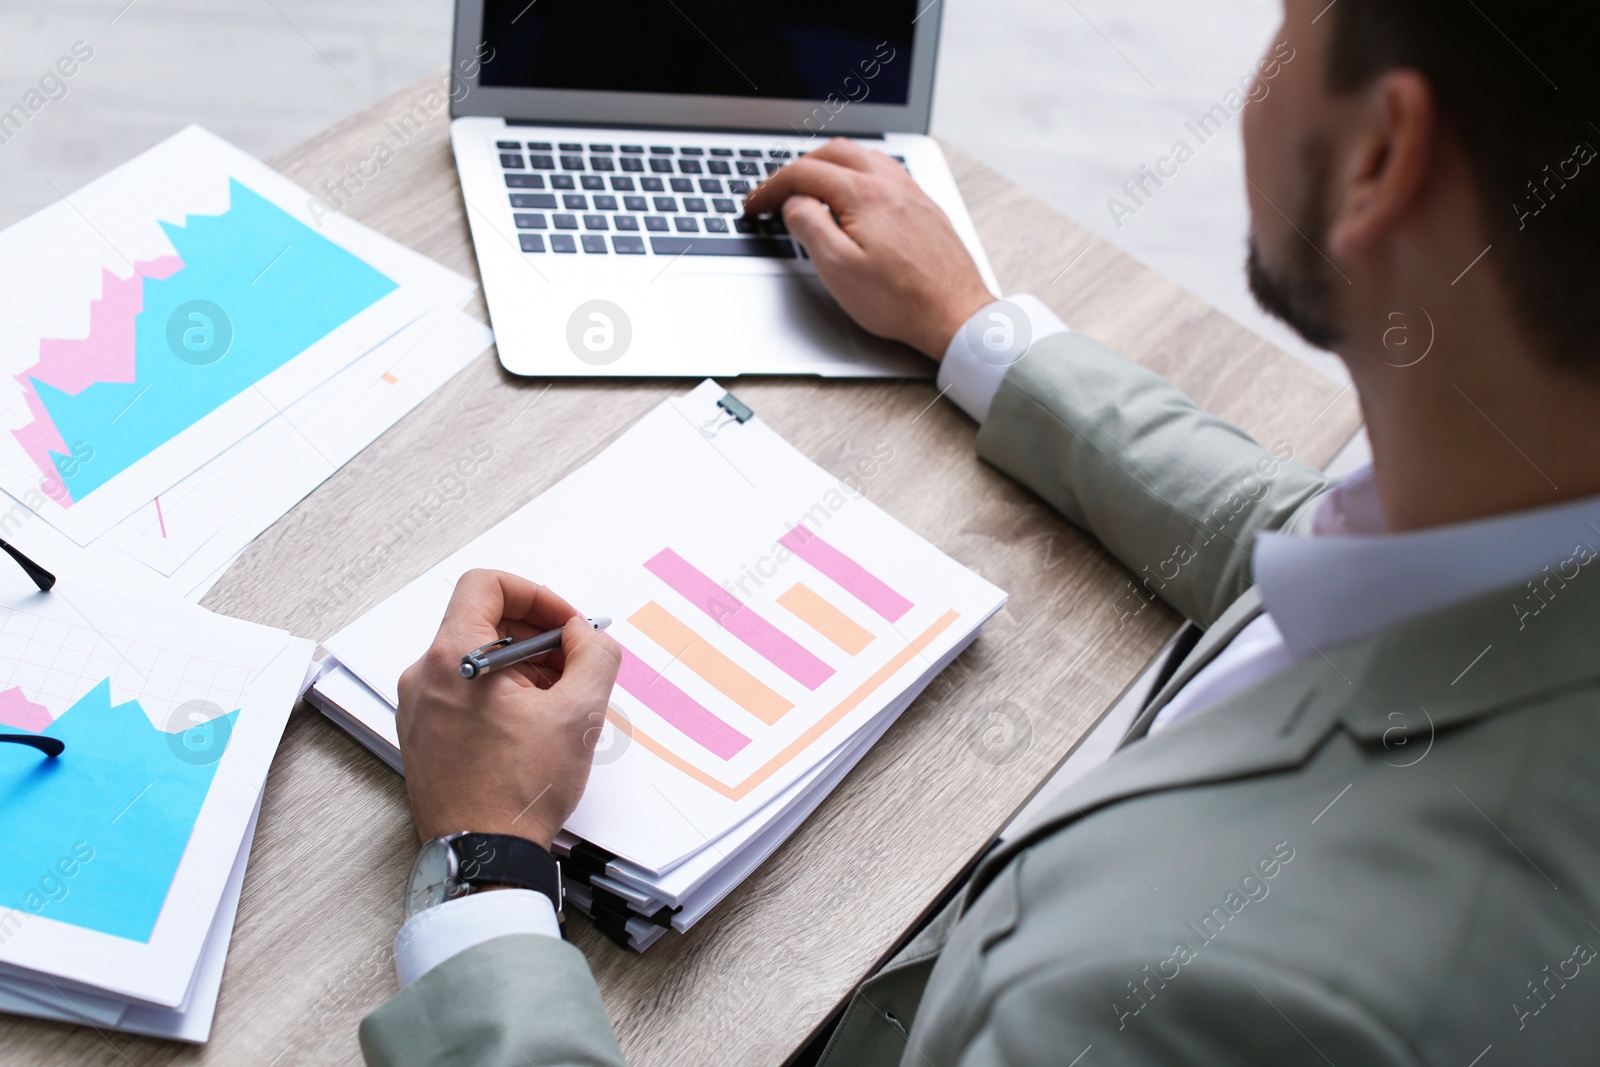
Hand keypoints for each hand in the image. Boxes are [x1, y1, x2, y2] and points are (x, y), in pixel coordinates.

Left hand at [396, 569, 621, 849]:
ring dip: (522, 668)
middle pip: (482, 621)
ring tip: (557, 704)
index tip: (565, 624)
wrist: (484, 856)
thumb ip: (593, 654)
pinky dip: (500, 695)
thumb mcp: (579, 712)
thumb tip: (585, 634)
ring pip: (475, 659)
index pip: (486, 585)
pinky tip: (532, 728)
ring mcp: (419, 709)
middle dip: (536, 635)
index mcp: (454, 659)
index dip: (535, 594)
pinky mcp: (423, 737)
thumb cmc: (521, 791)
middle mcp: (425, 677)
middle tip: (573, 664)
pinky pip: (463, 693)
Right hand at [743, 138, 993, 359]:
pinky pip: (885, 171)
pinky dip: (858, 173)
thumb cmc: (900, 300)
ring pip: (862, 156)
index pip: (804, 173)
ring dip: (829, 164)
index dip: (770, 188)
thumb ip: (808, 225)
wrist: (955, 315)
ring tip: (811, 187)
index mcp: (863, 193)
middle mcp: (890, 183)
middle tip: (777, 192)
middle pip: (833, 152)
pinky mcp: (925, 206)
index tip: (755, 205)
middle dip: (798, 168)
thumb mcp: (837, 268)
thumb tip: (794, 203)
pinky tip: (855, 194)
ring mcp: (911, 192)